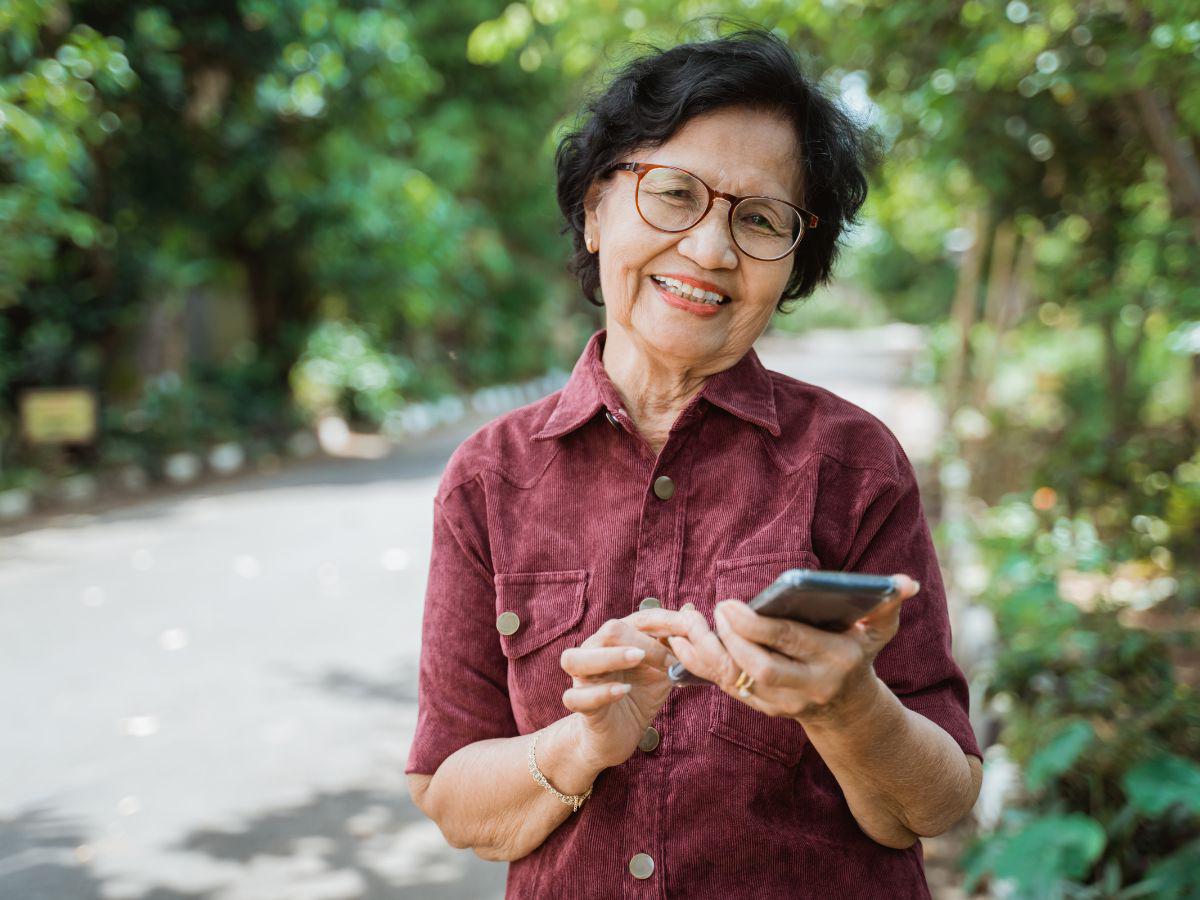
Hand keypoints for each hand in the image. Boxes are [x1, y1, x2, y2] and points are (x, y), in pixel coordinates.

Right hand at [559, 616, 676, 769]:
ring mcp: (583, 678)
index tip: (688, 633)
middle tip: (667, 660)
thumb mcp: (663, 670)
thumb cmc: (639, 695)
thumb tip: (690, 609)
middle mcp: (594, 651)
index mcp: (616, 639)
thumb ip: (673, 645)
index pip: (639, 619)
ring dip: (610, 657)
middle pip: (609, 631)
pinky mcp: (579, 705)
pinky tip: (623, 691)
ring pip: (576, 658)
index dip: (665, 622)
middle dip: (643, 641)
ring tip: (637, 659)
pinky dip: (600, 693)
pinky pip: (576, 697)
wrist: (620, 733)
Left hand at [631, 575, 918, 724]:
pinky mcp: (766, 710)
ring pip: (741, 682)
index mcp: (836, 661)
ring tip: (693, 623)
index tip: (729, 603)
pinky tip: (685, 642)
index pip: (790, 642)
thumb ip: (888, 605)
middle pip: (762, 667)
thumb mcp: (877, 632)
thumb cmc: (858, 654)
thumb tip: (905, 583)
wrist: (851, 713)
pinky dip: (704, 667)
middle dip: (732, 639)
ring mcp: (786, 704)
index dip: (755, 624)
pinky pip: (729, 688)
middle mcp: (810, 687)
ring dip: (712, 653)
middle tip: (716, 610)